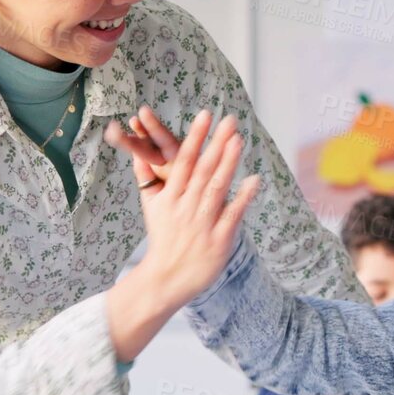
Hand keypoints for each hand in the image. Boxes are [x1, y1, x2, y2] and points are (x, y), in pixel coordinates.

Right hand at [114, 110, 260, 309]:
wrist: (165, 279)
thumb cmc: (162, 240)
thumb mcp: (151, 208)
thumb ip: (147, 180)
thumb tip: (139, 154)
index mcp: (170, 198)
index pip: (183, 161)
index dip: (195, 137)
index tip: (205, 115)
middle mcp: (185, 207)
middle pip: (203, 170)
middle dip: (216, 143)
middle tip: (229, 119)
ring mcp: (202, 223)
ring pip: (217, 188)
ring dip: (228, 163)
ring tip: (239, 140)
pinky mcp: (218, 240)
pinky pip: (232, 215)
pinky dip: (243, 197)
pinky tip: (254, 179)